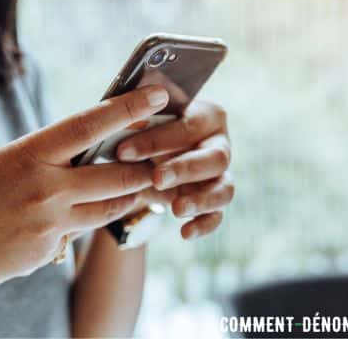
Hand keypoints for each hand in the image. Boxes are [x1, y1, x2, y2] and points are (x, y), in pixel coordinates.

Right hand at [0, 85, 169, 299]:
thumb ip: (40, 160)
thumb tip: (74, 157)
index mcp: (27, 155)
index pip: (89, 125)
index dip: (128, 108)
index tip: (156, 94)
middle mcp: (44, 189)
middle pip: (115, 175)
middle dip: (144, 167)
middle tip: (161, 158)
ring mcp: (48, 224)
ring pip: (108, 208)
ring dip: (126, 197)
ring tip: (137, 187)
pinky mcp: (47, 252)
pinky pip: (77, 233)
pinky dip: (80, 223)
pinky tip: (65, 220)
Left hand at [116, 100, 232, 239]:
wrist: (144, 159)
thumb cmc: (143, 131)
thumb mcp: (137, 123)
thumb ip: (135, 121)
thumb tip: (124, 121)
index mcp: (205, 116)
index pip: (187, 126)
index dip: (157, 140)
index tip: (123, 152)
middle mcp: (219, 144)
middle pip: (215, 157)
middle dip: (184, 169)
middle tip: (157, 178)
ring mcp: (221, 175)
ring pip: (224, 188)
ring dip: (201, 200)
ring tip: (176, 209)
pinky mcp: (215, 201)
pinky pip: (217, 215)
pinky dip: (204, 224)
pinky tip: (185, 232)